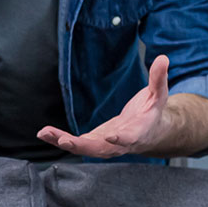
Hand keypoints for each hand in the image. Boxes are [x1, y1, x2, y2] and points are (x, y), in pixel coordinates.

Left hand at [37, 55, 169, 158]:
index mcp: (138, 132)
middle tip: (64, 141)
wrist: (148, 132)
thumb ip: (159, 79)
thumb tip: (163, 58)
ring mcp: (104, 145)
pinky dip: (59, 139)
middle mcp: (119, 144)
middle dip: (81, 146)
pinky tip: (44, 133)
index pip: (130, 137)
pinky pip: (75, 143)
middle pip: (99, 148)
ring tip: (44, 133)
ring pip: (83, 147)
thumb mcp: (158, 94)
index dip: (122, 138)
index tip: (112, 137)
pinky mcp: (93, 142)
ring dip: (63, 141)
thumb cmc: (152, 113)